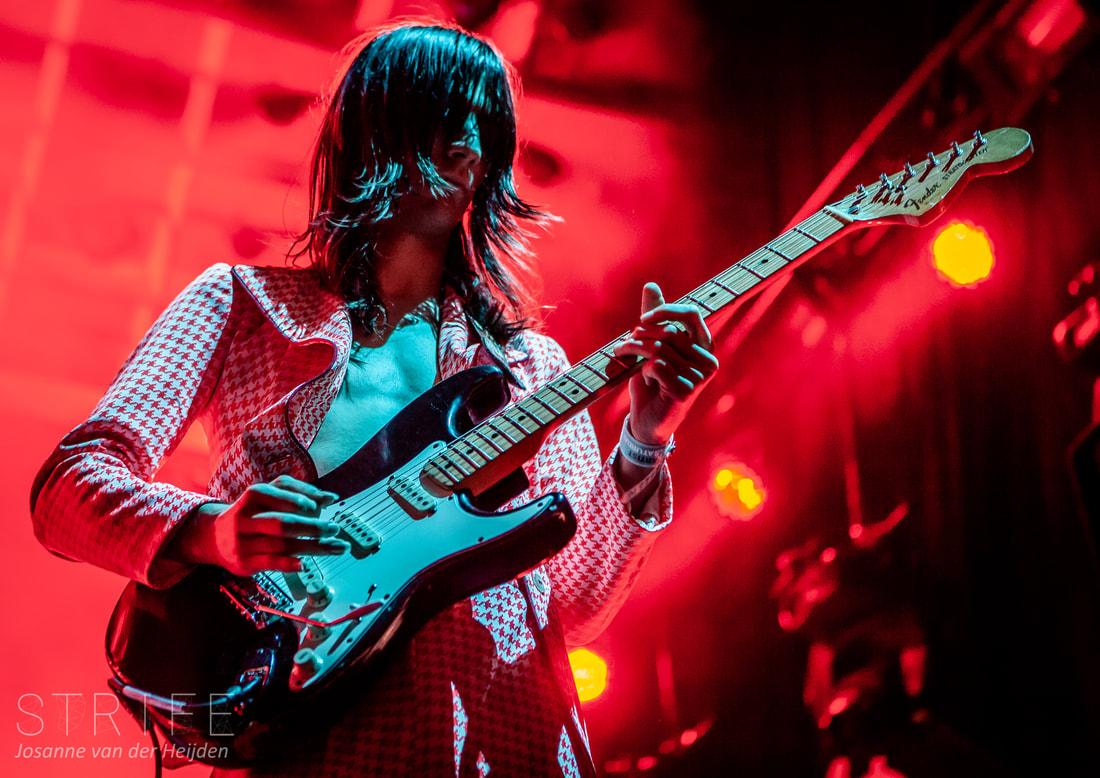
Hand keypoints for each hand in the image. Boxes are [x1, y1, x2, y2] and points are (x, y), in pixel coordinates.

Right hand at [170, 475, 348, 575]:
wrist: (214, 538)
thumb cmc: (252, 514)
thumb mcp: (268, 497)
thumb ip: (298, 493)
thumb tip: (330, 497)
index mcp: (253, 497)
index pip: (275, 493)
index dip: (297, 498)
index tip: (319, 505)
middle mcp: (245, 518)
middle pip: (282, 522)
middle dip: (312, 526)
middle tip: (334, 528)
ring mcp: (244, 542)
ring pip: (282, 545)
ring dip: (313, 547)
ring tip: (337, 547)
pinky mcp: (245, 562)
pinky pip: (270, 563)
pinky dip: (289, 564)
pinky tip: (305, 564)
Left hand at [613, 282, 718, 444]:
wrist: (647, 422)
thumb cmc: (652, 382)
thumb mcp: (652, 347)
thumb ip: (655, 318)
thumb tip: (651, 285)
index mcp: (704, 346)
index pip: (691, 314)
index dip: (666, 311)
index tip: (643, 319)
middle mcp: (708, 361)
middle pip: (669, 333)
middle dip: (640, 335)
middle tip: (623, 344)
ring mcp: (699, 378)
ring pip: (659, 350)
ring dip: (634, 351)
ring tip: (622, 355)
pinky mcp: (686, 391)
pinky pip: (656, 367)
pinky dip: (642, 371)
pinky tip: (642, 379)